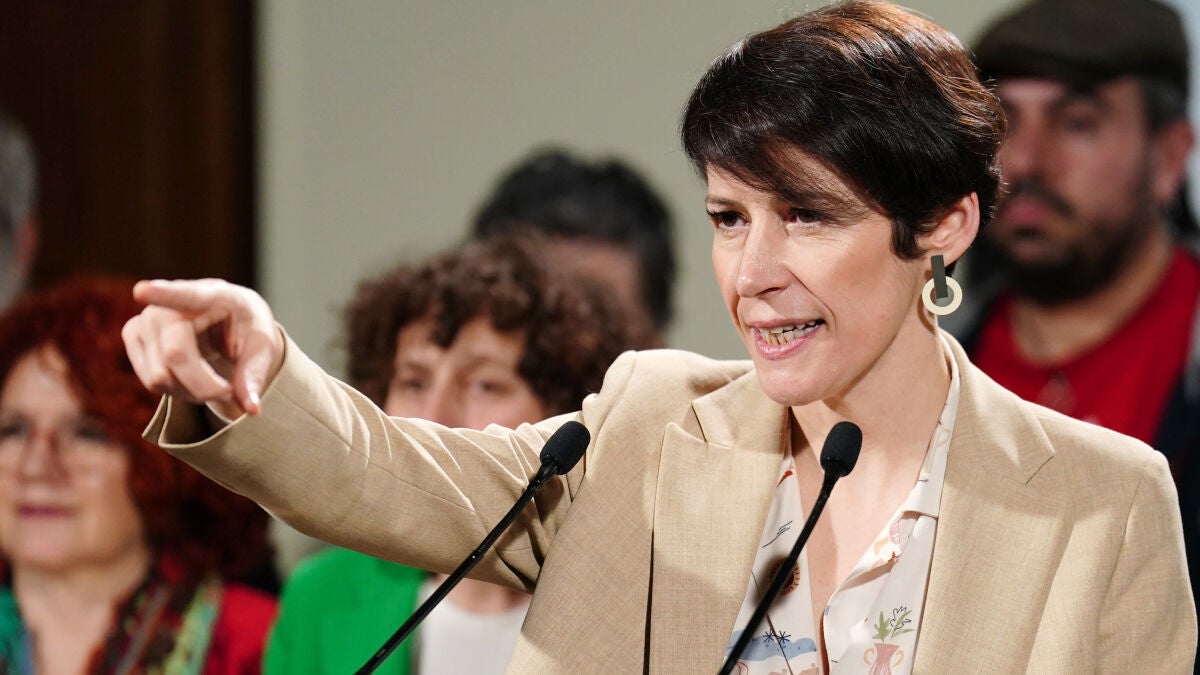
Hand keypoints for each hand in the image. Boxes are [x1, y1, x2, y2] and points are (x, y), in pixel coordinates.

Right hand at [123, 279, 283, 417]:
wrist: (227, 318)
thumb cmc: (246, 328)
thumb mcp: (262, 347)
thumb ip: (255, 375)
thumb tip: (251, 409)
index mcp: (214, 295)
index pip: (187, 295)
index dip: (164, 294)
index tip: (142, 291)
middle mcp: (172, 302)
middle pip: (176, 355)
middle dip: (204, 386)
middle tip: (228, 392)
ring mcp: (147, 318)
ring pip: (160, 375)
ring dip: (191, 392)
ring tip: (210, 381)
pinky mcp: (133, 335)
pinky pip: (150, 381)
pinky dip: (175, 391)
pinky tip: (190, 377)